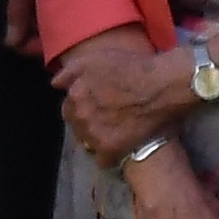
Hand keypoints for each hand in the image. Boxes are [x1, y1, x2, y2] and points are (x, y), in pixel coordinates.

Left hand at [56, 26, 197, 159]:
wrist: (162, 86)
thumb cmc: (132, 67)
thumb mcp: (97, 58)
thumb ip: (71, 71)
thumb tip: (55, 85)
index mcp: (75, 95)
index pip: (69, 109)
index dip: (83, 107)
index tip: (98, 105)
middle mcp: (81, 117)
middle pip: (77, 127)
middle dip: (88, 123)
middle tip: (109, 118)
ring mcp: (94, 135)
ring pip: (88, 144)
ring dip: (97, 139)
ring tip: (116, 131)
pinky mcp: (110, 150)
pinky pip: (102, 160)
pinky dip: (110, 155)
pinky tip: (121, 145)